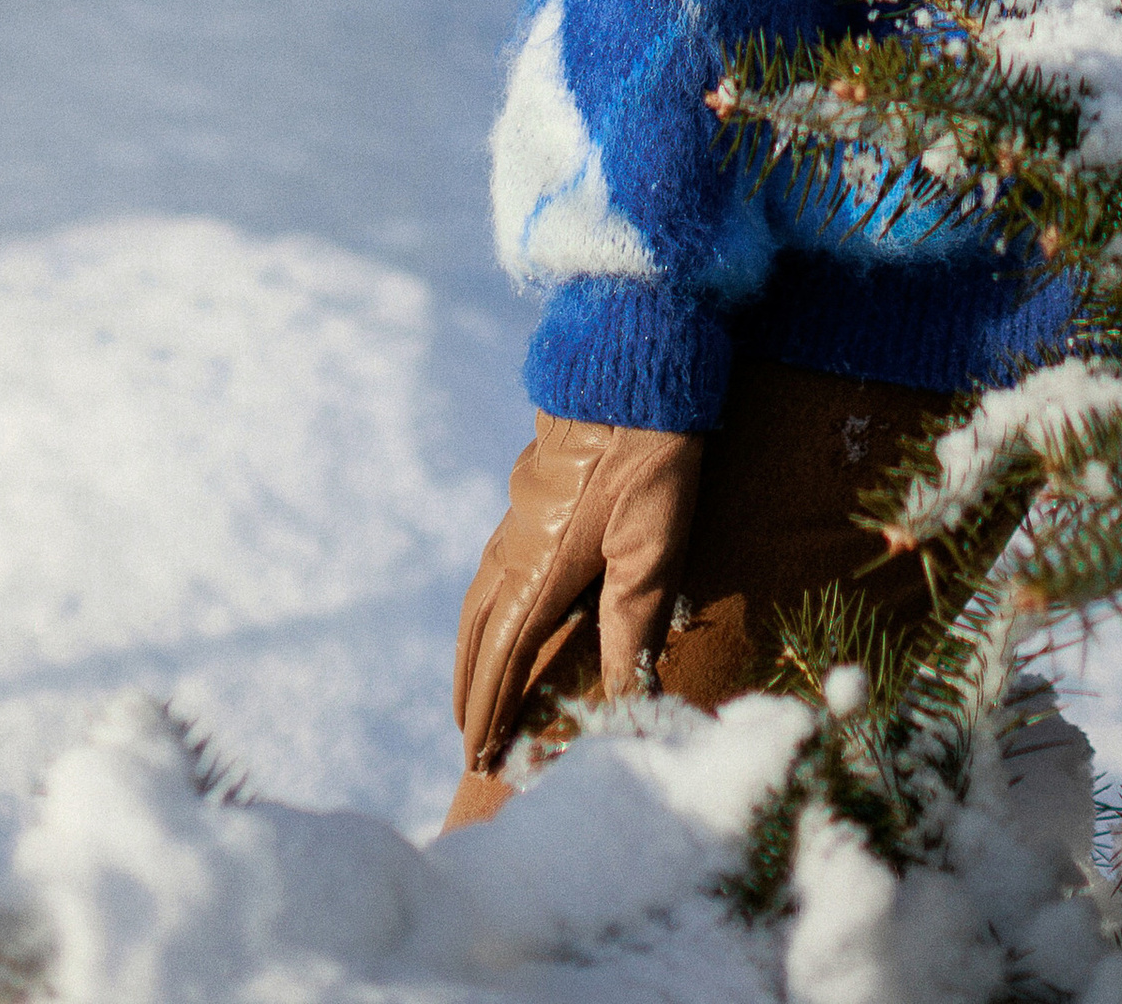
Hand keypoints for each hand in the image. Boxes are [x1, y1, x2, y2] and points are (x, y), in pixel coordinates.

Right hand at [453, 415, 705, 772]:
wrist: (629, 360)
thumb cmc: (651, 454)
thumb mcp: (654, 546)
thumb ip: (631, 628)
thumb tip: (621, 706)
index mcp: (540, 570)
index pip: (505, 661)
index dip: (492, 714)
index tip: (479, 762)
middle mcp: (515, 545)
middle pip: (479, 634)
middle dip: (472, 691)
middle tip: (467, 740)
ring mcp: (517, 513)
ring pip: (479, 594)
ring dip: (472, 648)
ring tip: (470, 686)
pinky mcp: (529, 488)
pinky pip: (492, 560)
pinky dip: (484, 601)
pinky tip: (498, 597)